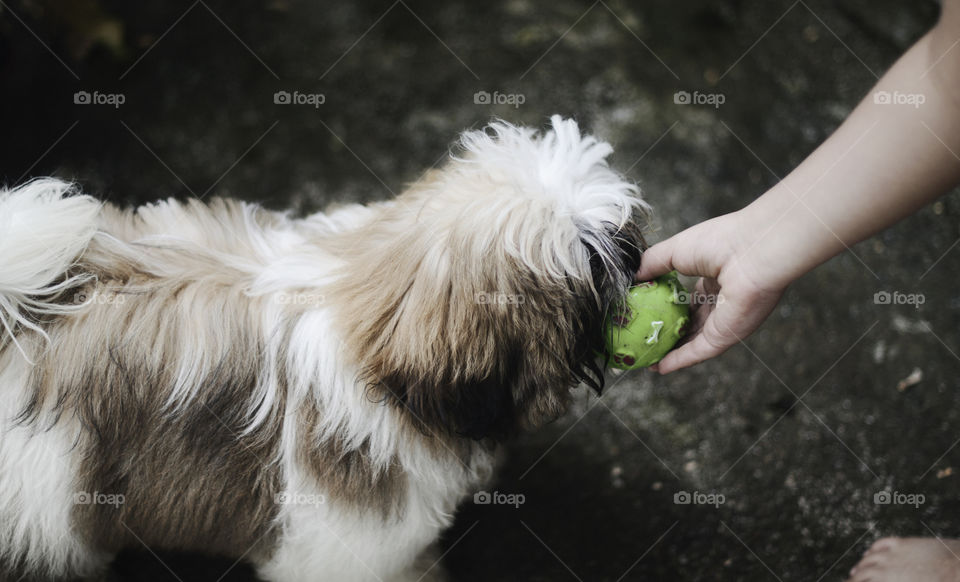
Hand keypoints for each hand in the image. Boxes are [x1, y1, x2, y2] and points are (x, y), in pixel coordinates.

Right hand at [635, 210, 786, 373]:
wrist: (753, 252)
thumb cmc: (719, 242)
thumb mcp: (674, 249)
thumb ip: (652, 263)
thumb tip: (633, 276)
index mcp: (712, 278)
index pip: (687, 299)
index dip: (667, 307)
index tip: (646, 314)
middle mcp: (720, 302)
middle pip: (690, 323)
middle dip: (669, 333)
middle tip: (644, 340)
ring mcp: (724, 320)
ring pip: (693, 342)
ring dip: (671, 352)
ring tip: (647, 358)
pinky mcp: (726, 335)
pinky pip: (698, 351)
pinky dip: (680, 360)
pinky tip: (661, 367)